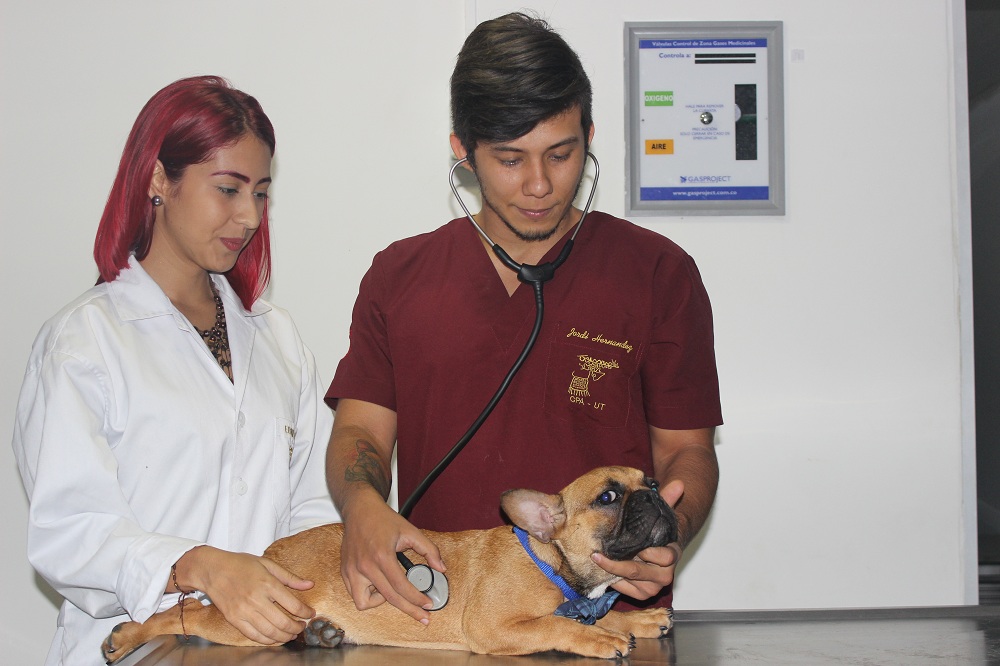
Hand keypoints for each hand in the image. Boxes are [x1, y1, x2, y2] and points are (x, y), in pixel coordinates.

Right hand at [179, 546, 315, 644]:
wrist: (213, 570)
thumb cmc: (241, 564)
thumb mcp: (267, 564)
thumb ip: (289, 577)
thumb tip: (310, 584)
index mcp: (267, 584)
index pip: (293, 605)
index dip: (305, 613)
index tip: (310, 614)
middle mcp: (257, 599)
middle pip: (283, 622)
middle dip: (297, 628)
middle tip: (302, 627)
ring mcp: (244, 611)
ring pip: (270, 632)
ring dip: (284, 637)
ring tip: (291, 635)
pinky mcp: (234, 619)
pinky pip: (254, 635)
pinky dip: (267, 640)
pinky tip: (275, 638)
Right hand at [339, 496, 445, 623]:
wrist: (360, 509)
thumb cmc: (384, 519)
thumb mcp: (411, 531)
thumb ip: (429, 550)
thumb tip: (441, 568)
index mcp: (382, 556)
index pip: (401, 587)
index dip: (417, 600)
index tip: (428, 605)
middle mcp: (365, 566)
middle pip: (389, 599)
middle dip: (409, 610)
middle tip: (423, 616)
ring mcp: (352, 570)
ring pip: (364, 603)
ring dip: (381, 601)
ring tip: (391, 590)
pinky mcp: (345, 571)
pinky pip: (354, 594)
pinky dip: (367, 594)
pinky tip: (378, 584)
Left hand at [592, 479, 684, 599]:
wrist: (657, 548)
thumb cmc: (658, 530)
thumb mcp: (662, 513)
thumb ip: (669, 498)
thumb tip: (678, 483)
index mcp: (673, 554)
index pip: (666, 557)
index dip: (649, 553)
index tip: (635, 546)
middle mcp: (665, 573)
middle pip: (640, 573)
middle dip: (618, 565)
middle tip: (598, 555)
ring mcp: (654, 586)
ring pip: (631, 583)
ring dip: (613, 573)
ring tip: (596, 559)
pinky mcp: (642, 594)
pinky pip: (625, 591)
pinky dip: (613, 581)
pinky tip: (602, 568)